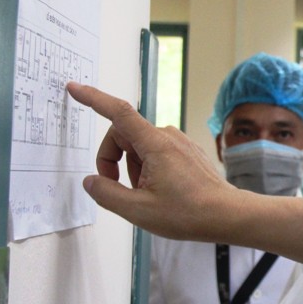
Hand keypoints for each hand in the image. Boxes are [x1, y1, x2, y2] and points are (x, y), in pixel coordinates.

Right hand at [66, 82, 237, 239]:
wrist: (227, 215)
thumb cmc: (189, 212)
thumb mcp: (138, 210)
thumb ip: (107, 193)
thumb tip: (91, 181)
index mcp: (155, 143)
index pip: (117, 113)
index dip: (93, 99)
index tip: (75, 88)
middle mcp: (168, 136)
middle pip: (123, 135)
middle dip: (111, 159)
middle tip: (116, 188)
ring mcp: (179, 142)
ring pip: (139, 147)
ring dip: (131, 169)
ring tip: (145, 196)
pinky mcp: (186, 152)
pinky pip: (155, 153)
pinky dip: (146, 170)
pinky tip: (158, 192)